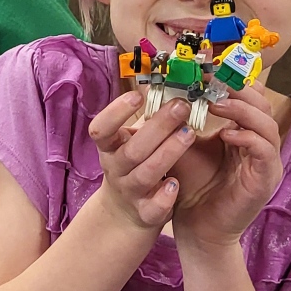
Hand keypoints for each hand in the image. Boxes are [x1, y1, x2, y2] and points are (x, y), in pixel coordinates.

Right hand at [87, 91, 197, 232]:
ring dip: (167, 153)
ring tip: (189, 133)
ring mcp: (130, 192)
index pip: (101, 129)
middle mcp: (116, 169)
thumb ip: (146, 116)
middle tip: (182, 106)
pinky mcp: (146, 213)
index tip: (137, 96)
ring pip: (145, 174)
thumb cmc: (136, 165)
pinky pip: (153, 207)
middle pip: (132, 149)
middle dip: (158, 126)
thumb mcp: (131, 141)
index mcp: (110, 148)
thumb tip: (167, 77)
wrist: (125, 214)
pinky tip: (176, 184)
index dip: (116, 113)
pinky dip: (164, 197)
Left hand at [170, 86, 283, 250]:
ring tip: (216, 104)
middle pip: (261, 106)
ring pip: (267, 125)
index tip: (207, 69)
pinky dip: (247, 139)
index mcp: (242, 133)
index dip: (231, 82)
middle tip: (214, 80)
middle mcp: (259, 145)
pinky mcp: (265, 180)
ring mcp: (265, 163)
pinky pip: (265, 152)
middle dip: (238, 90)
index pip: (246, 99)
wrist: (196, 228)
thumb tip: (169, 89)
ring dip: (242, 111)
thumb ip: (184, 121)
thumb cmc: (190, 186)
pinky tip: (225, 134)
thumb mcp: (184, 147)